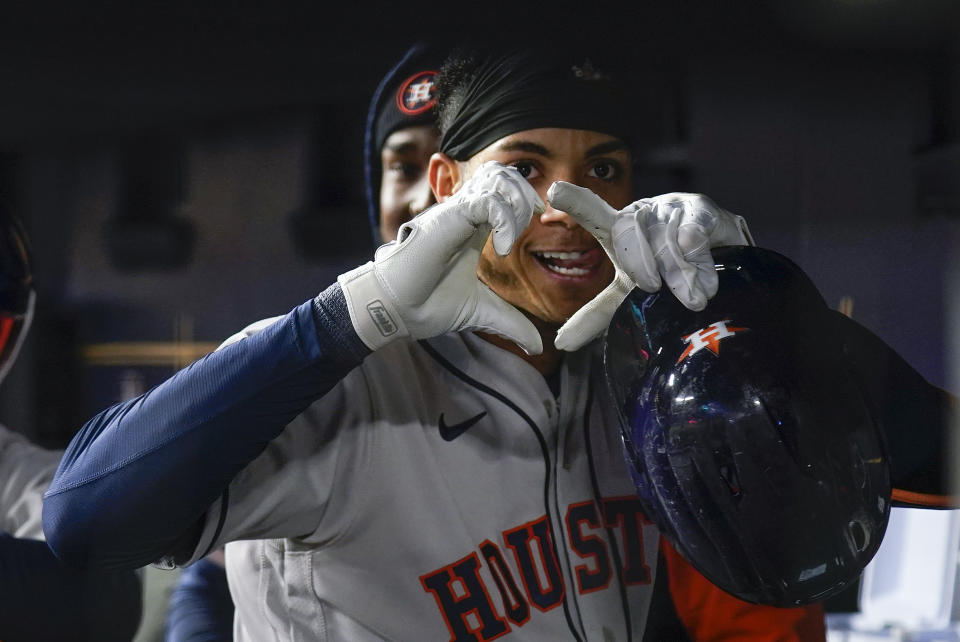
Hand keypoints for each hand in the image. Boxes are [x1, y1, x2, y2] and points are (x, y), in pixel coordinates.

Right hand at [338, 161, 545, 353]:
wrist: (399, 310)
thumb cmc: (429, 305)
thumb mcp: (482, 312)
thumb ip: (511, 323)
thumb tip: (537, 347)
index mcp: (473, 227)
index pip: (502, 189)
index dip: (524, 198)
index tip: (536, 221)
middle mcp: (465, 213)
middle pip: (501, 174)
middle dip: (525, 192)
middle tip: (533, 219)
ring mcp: (456, 213)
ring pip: (496, 179)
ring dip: (516, 202)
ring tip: (513, 236)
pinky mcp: (449, 218)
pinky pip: (487, 202)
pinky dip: (504, 221)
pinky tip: (501, 248)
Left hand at [546, 184, 753, 350]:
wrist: (717, 256)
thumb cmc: (664, 270)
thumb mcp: (628, 292)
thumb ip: (597, 313)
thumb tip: (560, 343)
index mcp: (617, 228)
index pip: (593, 215)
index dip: (576, 202)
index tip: (554, 190)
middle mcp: (639, 211)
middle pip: (627, 234)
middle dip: (639, 265)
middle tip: (652, 287)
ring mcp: (669, 206)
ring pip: (664, 240)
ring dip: (678, 276)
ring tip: (692, 298)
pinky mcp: (700, 208)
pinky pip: (693, 235)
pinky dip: (698, 263)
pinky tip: (706, 281)